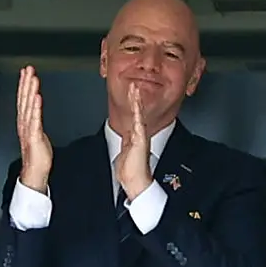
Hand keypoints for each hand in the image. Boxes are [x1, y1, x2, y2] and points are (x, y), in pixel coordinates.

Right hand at [16, 66, 52, 190]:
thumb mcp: (37, 134)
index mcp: (25, 122)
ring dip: (30, 92)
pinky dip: (35, 108)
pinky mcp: (34, 136)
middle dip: (26, 84)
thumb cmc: (36, 155)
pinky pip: (34, 119)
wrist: (34, 172)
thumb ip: (36, 122)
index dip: (24, 86)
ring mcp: (28, 129)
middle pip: (24, 100)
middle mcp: (24, 124)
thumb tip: (37, 113)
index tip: (26, 73)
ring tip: (32, 79)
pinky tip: (36, 97)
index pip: (24, 100)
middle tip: (28, 69)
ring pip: (28, 107)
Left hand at [115, 82, 153, 199]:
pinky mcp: (140, 140)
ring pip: (139, 114)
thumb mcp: (124, 152)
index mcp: (135, 136)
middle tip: (134, 85)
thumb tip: (125, 137)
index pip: (134, 116)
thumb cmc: (129, 170)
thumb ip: (126, 143)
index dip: (133, 104)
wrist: (135, 180)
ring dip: (136, 101)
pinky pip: (139, 124)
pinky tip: (137, 105)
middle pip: (137, 112)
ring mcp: (141, 136)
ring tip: (135, 89)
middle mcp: (139, 135)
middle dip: (135, 98)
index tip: (131, 93)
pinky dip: (138, 113)